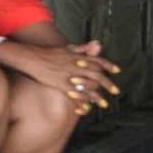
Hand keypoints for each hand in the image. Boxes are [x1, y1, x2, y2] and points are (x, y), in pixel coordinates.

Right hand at [0, 41, 121, 112]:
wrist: (34, 57)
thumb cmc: (51, 53)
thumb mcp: (68, 48)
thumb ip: (83, 48)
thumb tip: (97, 44)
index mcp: (79, 56)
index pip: (98, 60)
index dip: (109, 65)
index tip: (118, 70)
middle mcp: (76, 66)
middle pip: (96, 75)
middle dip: (107, 84)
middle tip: (116, 91)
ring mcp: (69, 76)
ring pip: (87, 87)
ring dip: (97, 96)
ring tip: (104, 104)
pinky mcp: (60, 84)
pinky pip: (73, 95)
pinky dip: (81, 102)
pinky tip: (86, 108)